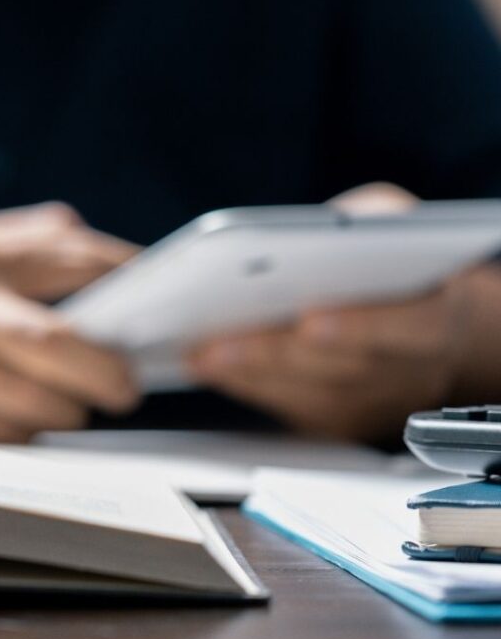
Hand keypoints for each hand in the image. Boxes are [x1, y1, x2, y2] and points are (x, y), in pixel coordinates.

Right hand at [0, 203, 140, 441]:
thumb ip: (20, 239)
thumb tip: (88, 240)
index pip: (74, 259)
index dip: (130, 282)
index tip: (164, 305)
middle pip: (59, 344)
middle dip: (109, 372)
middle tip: (128, 385)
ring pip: (32, 402)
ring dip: (66, 411)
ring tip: (72, 403)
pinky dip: (22, 432)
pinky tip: (20, 417)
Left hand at [186, 183, 488, 442]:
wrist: (425, 321)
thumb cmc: (398, 263)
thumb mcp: (394, 222)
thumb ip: (369, 220)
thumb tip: (321, 226)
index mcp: (436, 314)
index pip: (411, 326)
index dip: (362, 326)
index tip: (312, 319)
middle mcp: (411, 369)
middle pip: (343, 368)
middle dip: (276, 354)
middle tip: (221, 344)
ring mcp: (374, 400)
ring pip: (310, 395)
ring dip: (249, 374)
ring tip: (201, 353)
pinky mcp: (337, 418)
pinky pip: (289, 407)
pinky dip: (245, 385)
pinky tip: (207, 365)